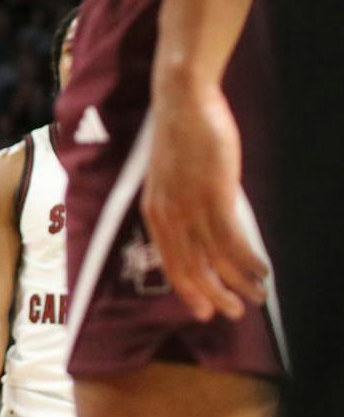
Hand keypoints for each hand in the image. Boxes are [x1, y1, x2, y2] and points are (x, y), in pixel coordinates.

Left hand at [143, 77, 267, 321]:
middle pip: (192, 269)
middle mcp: (167, 216)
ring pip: (216, 260)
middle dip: (215, 296)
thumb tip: (202, 233)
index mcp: (154, 213)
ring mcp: (190, 207)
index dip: (188, 291)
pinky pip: (233, 240)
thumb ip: (182, 208)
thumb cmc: (180, 138)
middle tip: (236, 312)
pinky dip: (249, 261)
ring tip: (258, 295)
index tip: (204, 311)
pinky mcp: (214, 195)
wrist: (182, 104)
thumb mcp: (171, 180)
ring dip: (240, 282)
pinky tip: (262, 270)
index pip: (170, 263)